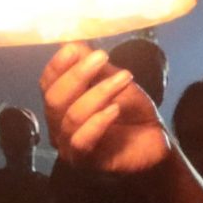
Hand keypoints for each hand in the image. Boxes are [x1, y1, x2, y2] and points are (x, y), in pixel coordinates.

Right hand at [40, 45, 172, 176]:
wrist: (155, 142)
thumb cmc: (131, 111)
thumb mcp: (115, 80)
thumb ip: (95, 65)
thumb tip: (74, 40)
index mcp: (60, 104)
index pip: (47, 83)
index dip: (58, 65)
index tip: (74, 48)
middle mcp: (58, 125)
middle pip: (54, 99)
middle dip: (77, 75)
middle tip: (102, 57)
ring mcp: (69, 146)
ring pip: (71, 117)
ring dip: (98, 93)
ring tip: (124, 78)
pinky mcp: (86, 162)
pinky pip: (82, 141)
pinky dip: (97, 122)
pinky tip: (115, 109)